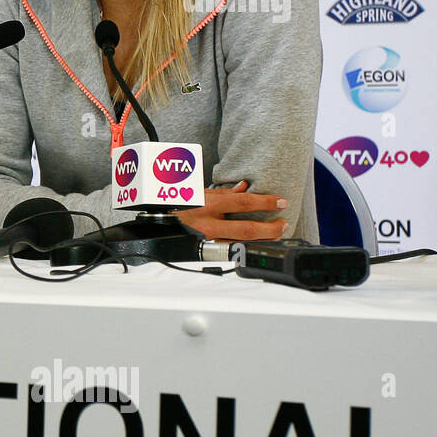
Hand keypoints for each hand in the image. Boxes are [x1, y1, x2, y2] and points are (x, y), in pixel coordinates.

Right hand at [172, 180, 287, 241]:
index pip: (243, 202)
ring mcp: (205, 239)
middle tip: (283, 224)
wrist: (153, 222)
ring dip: (261, 239)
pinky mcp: (202, 249)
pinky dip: (244, 245)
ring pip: (240, 243)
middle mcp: (207, 224)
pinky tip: (254, 242)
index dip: (265, 202)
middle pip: (246, 229)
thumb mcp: (196, 191)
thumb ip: (223, 192)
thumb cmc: (172, 203)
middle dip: (270, 228)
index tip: (280, 202)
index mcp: (207, 204)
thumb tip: (244, 187)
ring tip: (274, 233)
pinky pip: (227, 248)